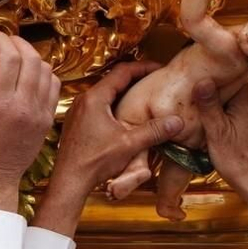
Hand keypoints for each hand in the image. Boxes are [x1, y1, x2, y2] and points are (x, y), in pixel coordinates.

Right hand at [0, 26, 60, 212]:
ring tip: (13, 54)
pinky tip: (27, 74)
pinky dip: (43, 73)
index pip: (9, 56)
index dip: (0, 38)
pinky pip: (54, 87)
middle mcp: (24, 106)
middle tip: (1, 40)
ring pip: (46, 70)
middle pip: (31, 59)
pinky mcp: (47, 120)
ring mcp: (40, 114)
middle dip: (16, 42)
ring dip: (31, 56)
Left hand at [33, 61, 183, 235]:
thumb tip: (177, 122)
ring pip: (105, 93)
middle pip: (113, 80)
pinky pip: (98, 105)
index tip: (158, 68)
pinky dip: (114, 104)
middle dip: (135, 78)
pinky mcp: (77, 122)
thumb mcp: (129, 144)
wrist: (70, 181)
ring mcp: (78, 111)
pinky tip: (125, 115)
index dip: (143, 67)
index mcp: (95, 98)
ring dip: (124, 92)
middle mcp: (84, 100)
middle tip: (153, 80)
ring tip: (143, 95)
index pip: (122, 71)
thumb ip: (154, 131)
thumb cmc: (94, 162)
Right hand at [193, 79, 247, 218]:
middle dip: (215, 84)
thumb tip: (202, 80)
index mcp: (244, 103)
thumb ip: (209, 106)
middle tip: (194, 82)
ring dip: (219, 101)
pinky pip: (236, 114)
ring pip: (233, 102)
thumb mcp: (217, 132)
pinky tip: (213, 121)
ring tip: (199, 100)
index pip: (232, 74)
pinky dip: (225, 114)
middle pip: (232, 87)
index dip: (216, 68)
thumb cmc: (239, 161)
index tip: (200, 65)